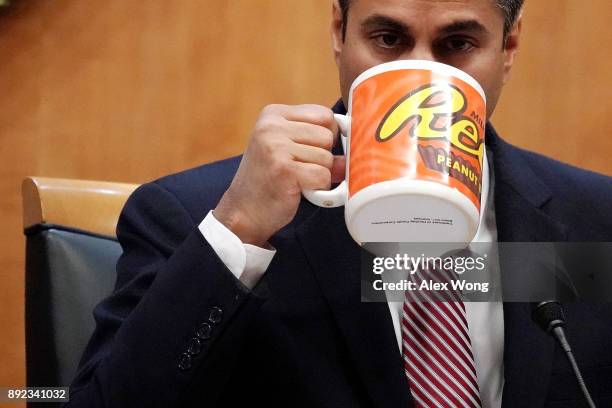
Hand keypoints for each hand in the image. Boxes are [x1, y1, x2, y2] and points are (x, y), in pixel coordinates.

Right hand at [214, 104, 344, 246]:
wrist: (244, 211)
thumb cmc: (269, 179)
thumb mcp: (287, 148)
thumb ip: (315, 140)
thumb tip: (355, 144)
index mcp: (273, 114)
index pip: (323, 114)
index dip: (328, 135)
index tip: (314, 151)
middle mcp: (271, 126)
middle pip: (327, 135)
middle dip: (322, 157)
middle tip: (302, 169)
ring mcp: (276, 147)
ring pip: (327, 157)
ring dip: (318, 174)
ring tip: (297, 180)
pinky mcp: (284, 169)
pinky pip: (323, 175)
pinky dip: (317, 188)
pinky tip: (299, 189)